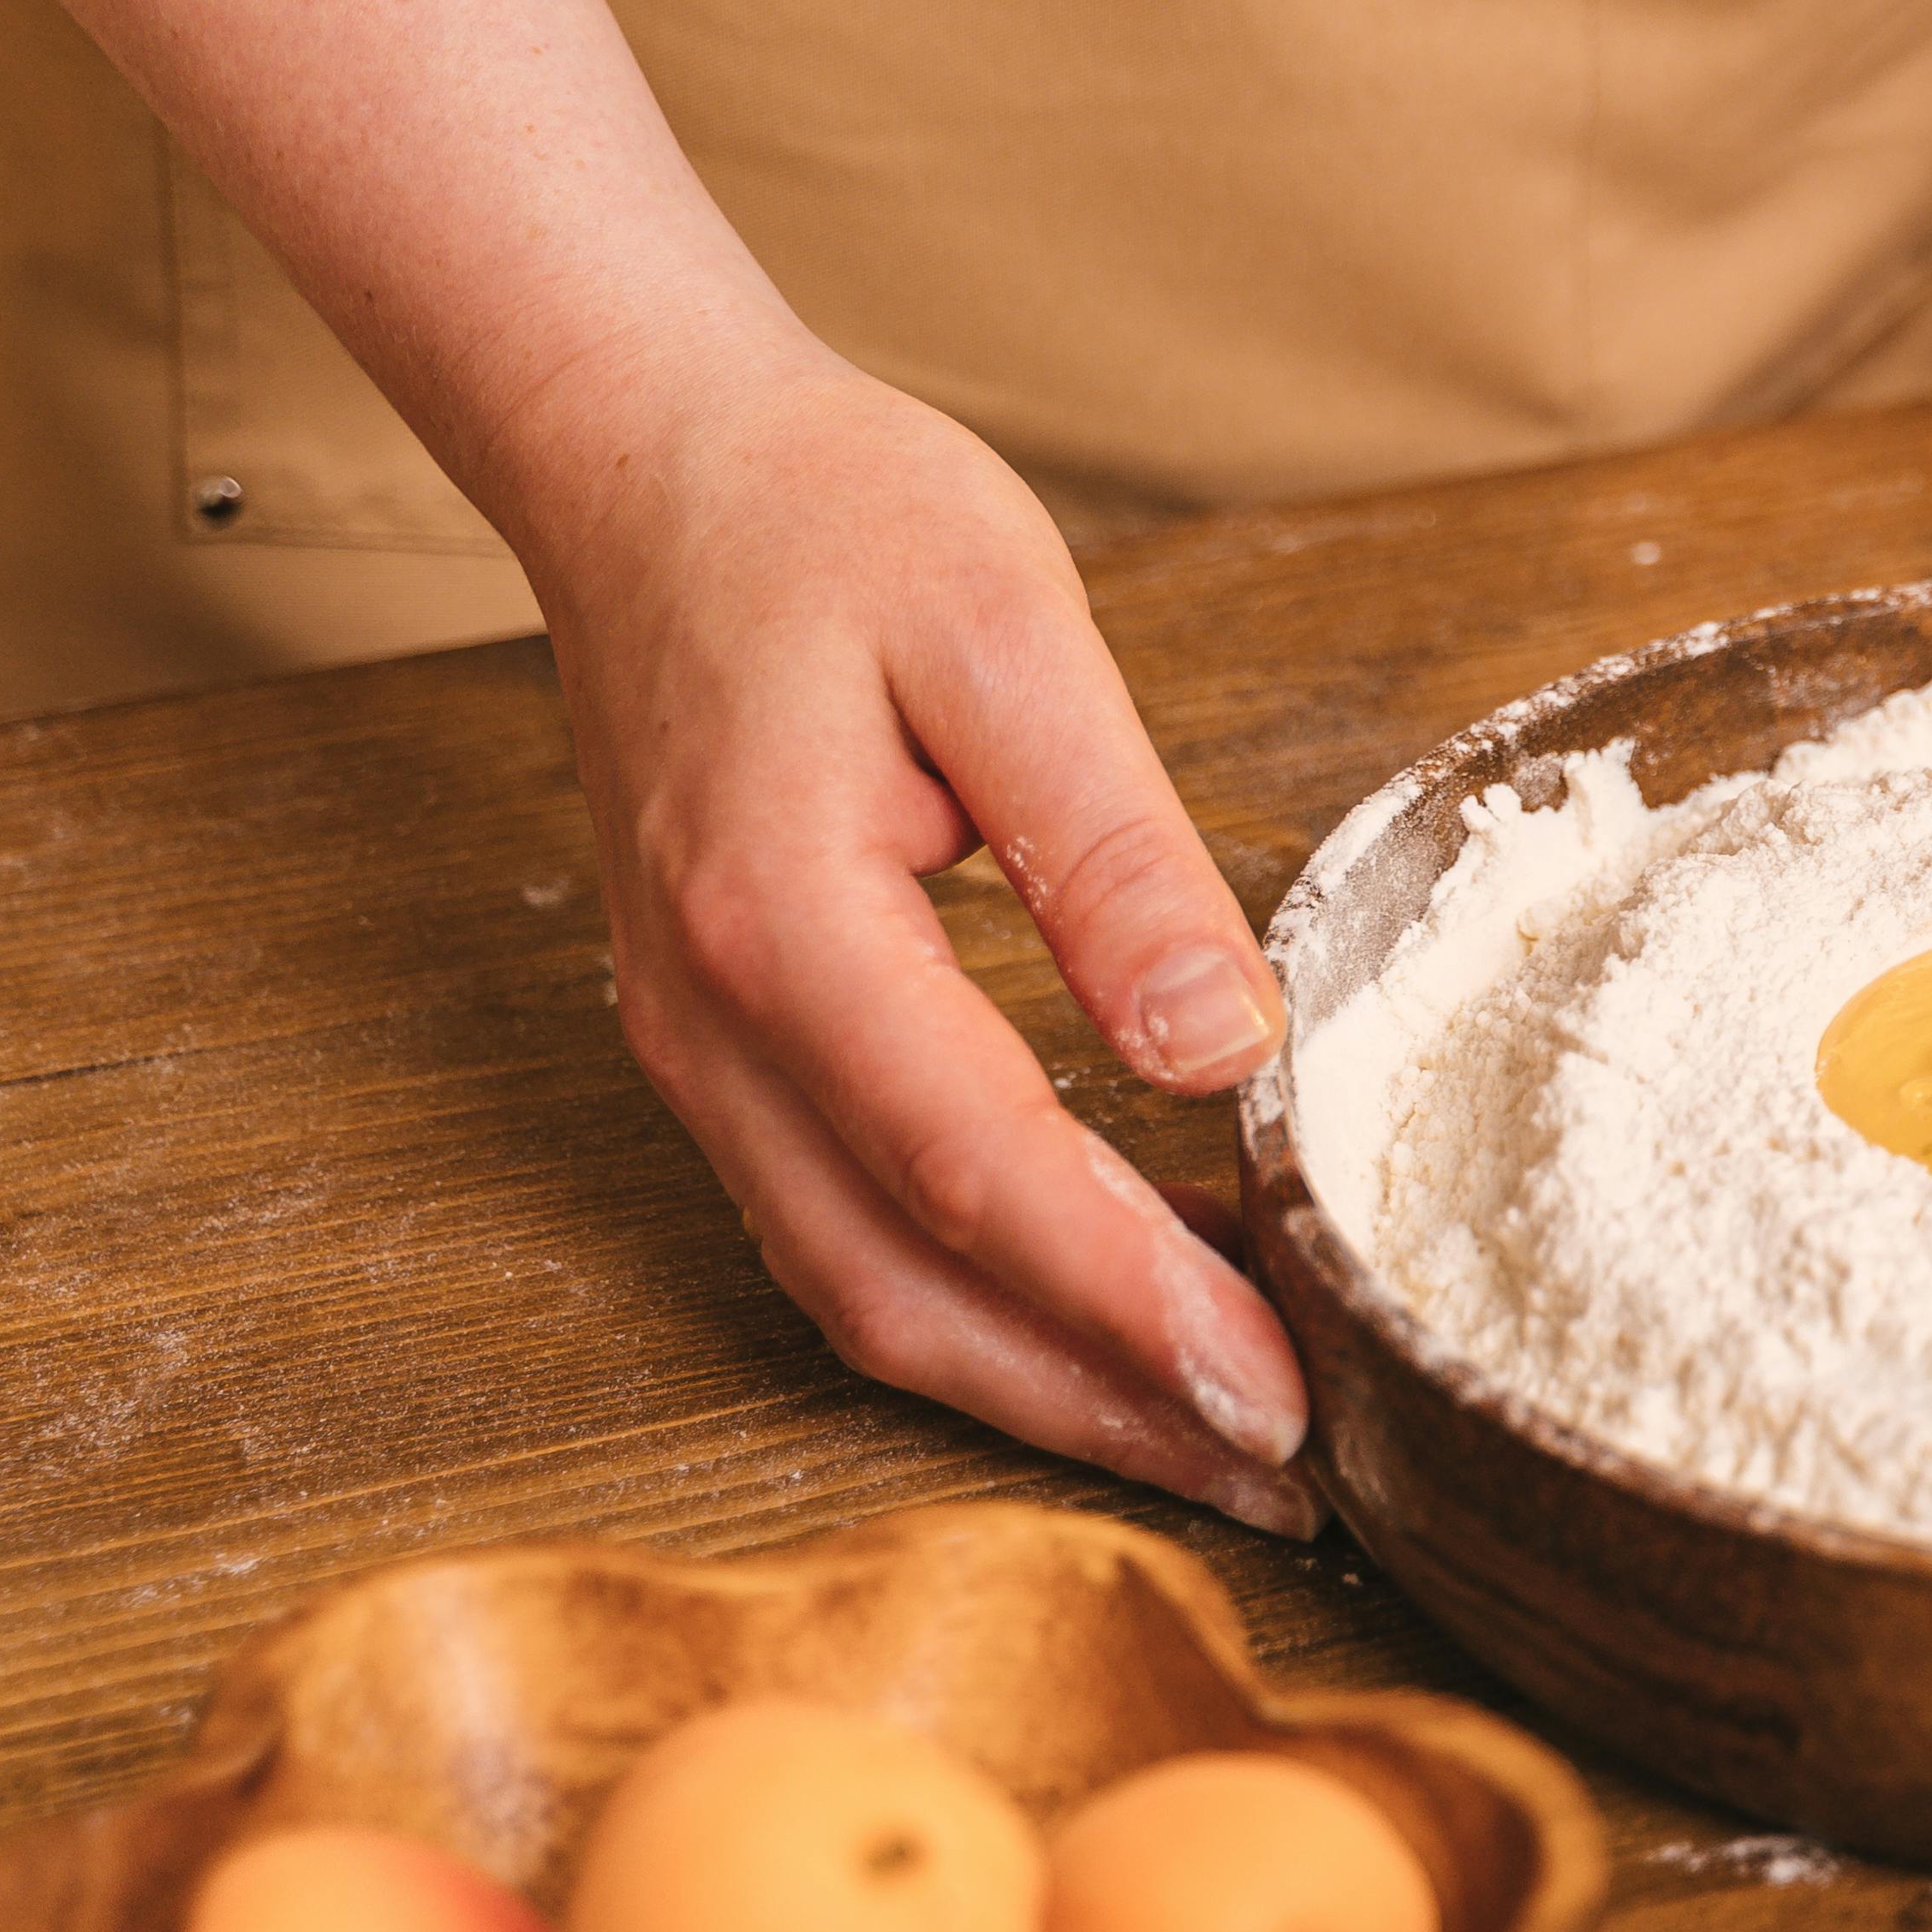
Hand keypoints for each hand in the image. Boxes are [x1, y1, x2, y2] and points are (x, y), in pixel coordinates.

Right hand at [514, 328, 1313, 1530]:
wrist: (647, 458)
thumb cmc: (826, 513)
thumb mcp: (1010, 631)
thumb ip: (1113, 854)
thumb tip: (1224, 1053)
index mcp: (782, 923)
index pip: (981, 1173)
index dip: (1132, 1306)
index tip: (1274, 1391)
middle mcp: (714, 1024)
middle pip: (908, 1292)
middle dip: (1102, 1410)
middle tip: (1283, 1473)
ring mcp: (699, 1049)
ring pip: (863, 1293)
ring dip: (1043, 1386)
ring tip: (1222, 1433)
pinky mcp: (725, 1045)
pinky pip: (844, 1226)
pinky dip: (982, 1301)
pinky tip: (1117, 1307)